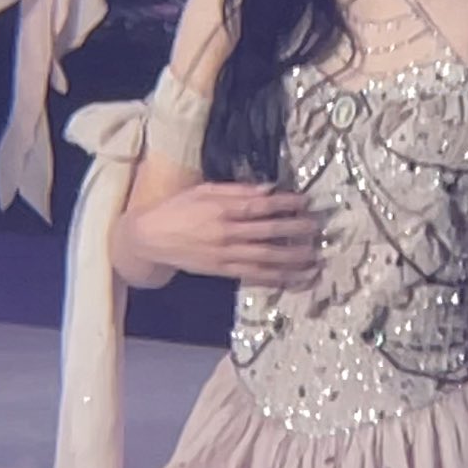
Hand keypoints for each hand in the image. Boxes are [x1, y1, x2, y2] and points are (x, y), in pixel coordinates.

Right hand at [139, 181, 320, 285]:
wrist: (151, 238)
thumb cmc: (178, 208)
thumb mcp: (204, 190)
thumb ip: (237, 190)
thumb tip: (268, 189)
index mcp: (222, 209)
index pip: (260, 206)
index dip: (285, 204)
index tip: (305, 201)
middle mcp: (227, 233)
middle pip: (269, 233)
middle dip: (296, 231)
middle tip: (317, 228)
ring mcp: (226, 255)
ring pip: (266, 259)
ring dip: (293, 260)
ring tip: (315, 258)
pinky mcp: (223, 271)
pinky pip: (254, 276)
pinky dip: (276, 279)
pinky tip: (294, 278)